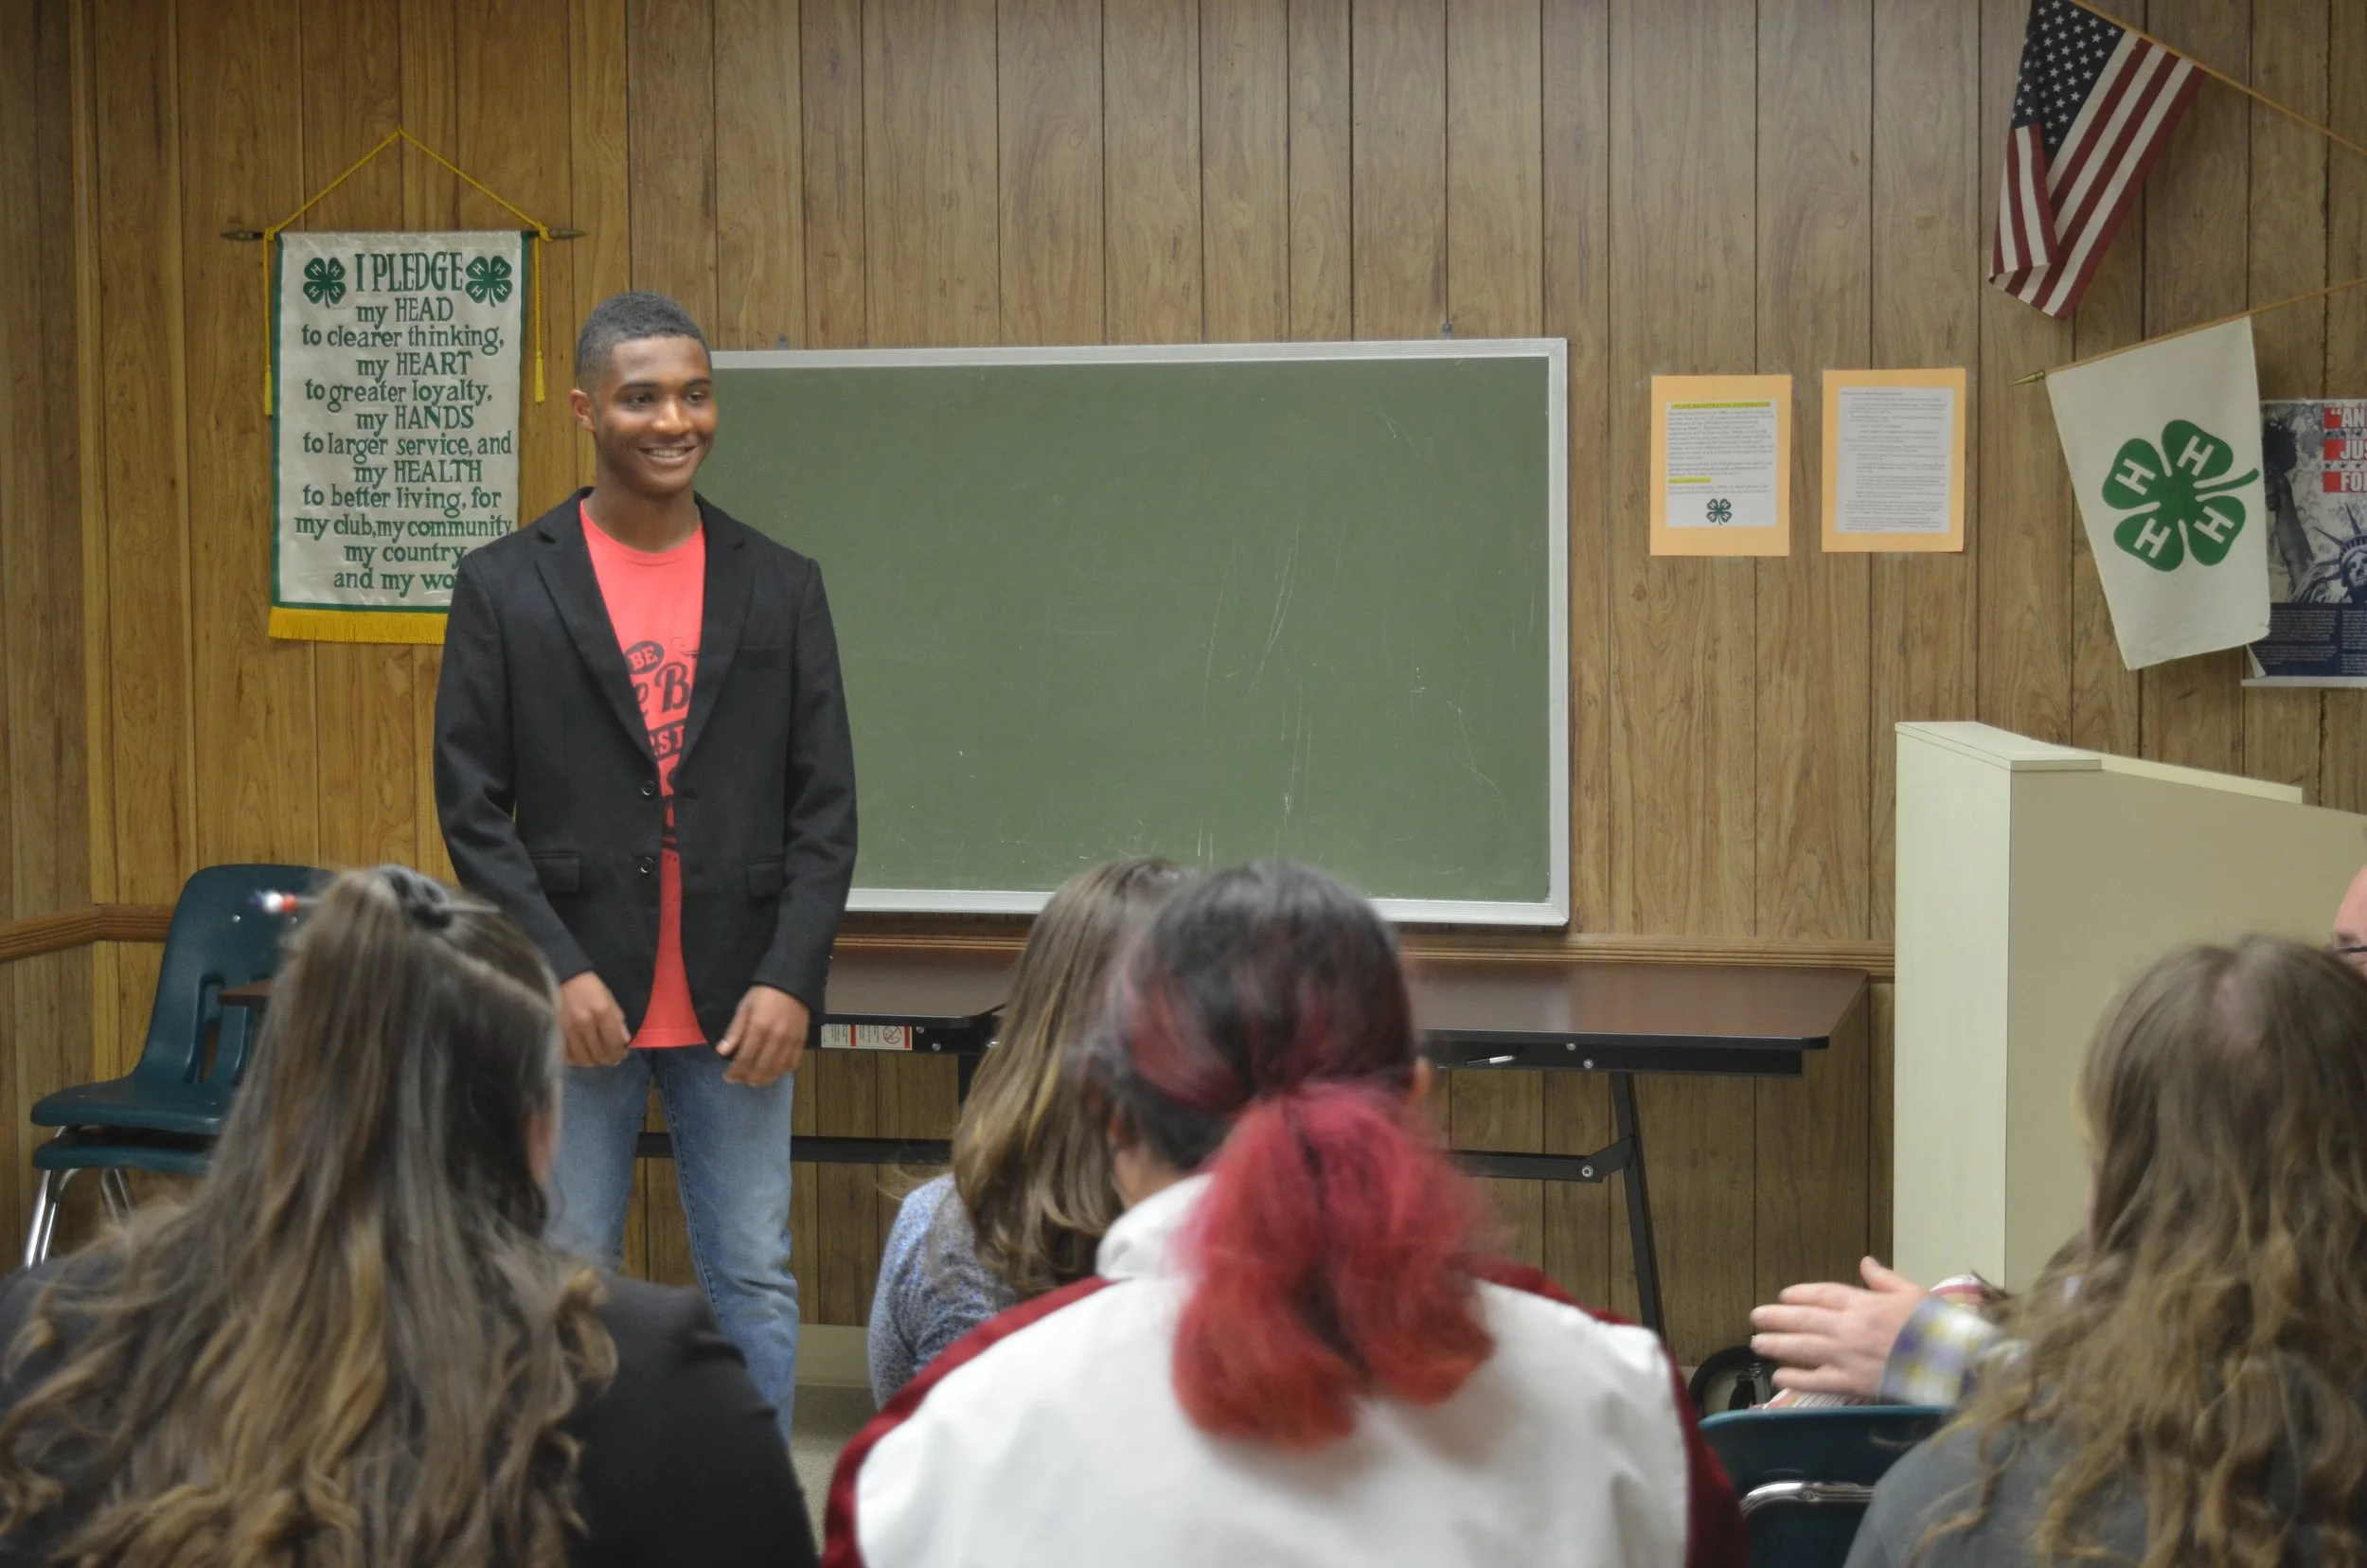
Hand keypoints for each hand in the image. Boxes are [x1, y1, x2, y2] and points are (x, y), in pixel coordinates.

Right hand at [558, 972, 631, 1065]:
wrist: (564, 978)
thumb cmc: (590, 987)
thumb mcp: (609, 999)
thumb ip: (618, 1021)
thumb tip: (625, 1041)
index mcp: (602, 1012)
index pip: (613, 1043)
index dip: (619, 1053)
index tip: (622, 1054)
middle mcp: (584, 1024)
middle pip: (599, 1054)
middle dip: (609, 1059)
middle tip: (612, 1058)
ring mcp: (568, 1030)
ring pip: (583, 1059)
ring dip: (593, 1061)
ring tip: (598, 1057)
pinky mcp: (555, 1033)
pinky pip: (567, 1056)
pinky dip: (576, 1059)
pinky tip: (582, 1054)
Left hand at [717, 985, 808, 1086]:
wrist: (791, 983)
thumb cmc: (763, 995)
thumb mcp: (744, 1008)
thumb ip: (734, 1031)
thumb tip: (722, 1052)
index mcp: (758, 1027)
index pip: (745, 1057)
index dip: (735, 1071)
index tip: (728, 1077)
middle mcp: (775, 1037)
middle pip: (761, 1067)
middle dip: (749, 1078)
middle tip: (742, 1080)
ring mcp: (790, 1041)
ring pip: (777, 1069)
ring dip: (765, 1079)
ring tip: (756, 1081)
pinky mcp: (801, 1041)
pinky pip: (792, 1063)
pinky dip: (782, 1071)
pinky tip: (774, 1072)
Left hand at [1748, 1256, 1926, 1398]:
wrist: (1954, 1362)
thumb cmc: (1936, 1327)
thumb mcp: (1914, 1293)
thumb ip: (1884, 1280)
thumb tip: (1865, 1263)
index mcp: (1864, 1303)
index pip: (1823, 1294)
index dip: (1801, 1294)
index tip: (1784, 1296)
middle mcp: (1849, 1327)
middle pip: (1805, 1319)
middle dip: (1777, 1318)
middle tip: (1756, 1317)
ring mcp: (1848, 1355)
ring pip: (1803, 1348)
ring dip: (1777, 1344)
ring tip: (1757, 1343)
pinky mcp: (1854, 1382)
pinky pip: (1818, 1380)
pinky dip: (1797, 1378)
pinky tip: (1781, 1376)